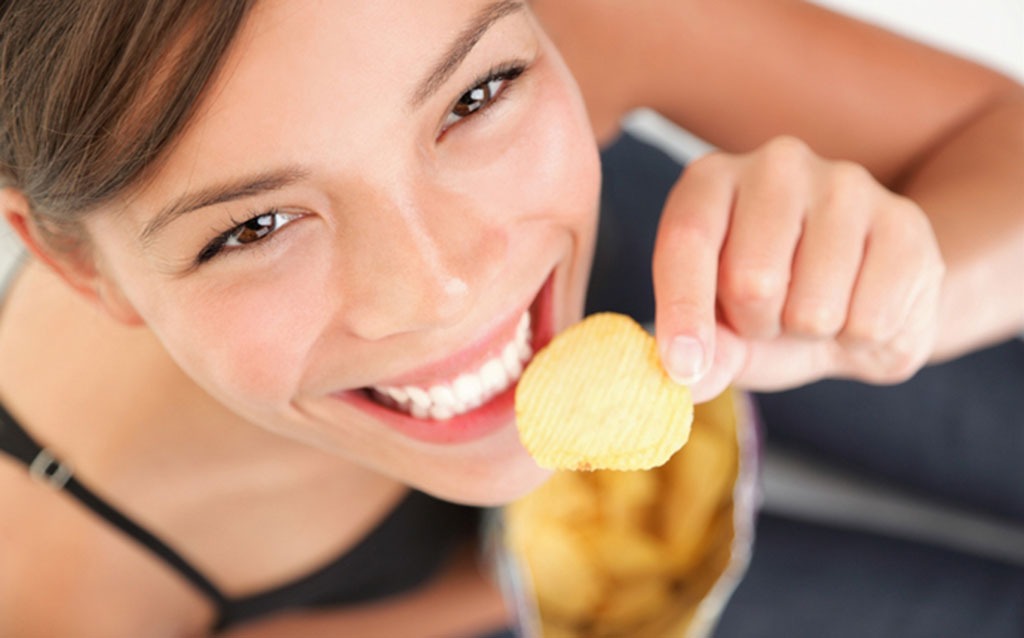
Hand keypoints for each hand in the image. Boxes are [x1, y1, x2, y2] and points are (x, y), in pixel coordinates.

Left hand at [653, 136, 944, 402]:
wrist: (863, 296)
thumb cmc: (771, 306)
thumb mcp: (724, 332)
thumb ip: (706, 353)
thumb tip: (686, 382)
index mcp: (711, 181)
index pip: (687, 241)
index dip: (683, 310)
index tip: (683, 366)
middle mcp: (776, 165)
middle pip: (751, 282)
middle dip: (757, 326)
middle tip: (769, 315)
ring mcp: (846, 185)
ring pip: (813, 309)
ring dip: (809, 334)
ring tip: (813, 309)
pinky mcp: (905, 222)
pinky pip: (871, 321)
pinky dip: (860, 340)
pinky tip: (859, 308)